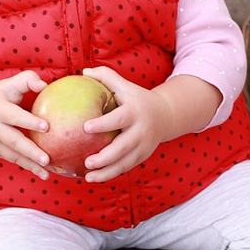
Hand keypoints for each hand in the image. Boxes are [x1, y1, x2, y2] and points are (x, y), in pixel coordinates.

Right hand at [0, 71, 52, 177]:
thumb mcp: (8, 84)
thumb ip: (27, 80)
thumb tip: (44, 86)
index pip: (14, 116)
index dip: (29, 121)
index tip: (46, 127)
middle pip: (13, 141)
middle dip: (30, 151)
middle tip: (47, 159)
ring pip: (12, 155)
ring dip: (30, 165)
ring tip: (46, 173)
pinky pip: (12, 160)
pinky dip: (26, 166)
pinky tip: (41, 172)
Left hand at [79, 66, 221, 181]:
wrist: (166, 115)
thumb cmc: (137, 98)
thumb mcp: (126, 85)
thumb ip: (106, 76)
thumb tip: (83, 71)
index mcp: (135, 112)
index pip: (118, 119)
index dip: (103, 124)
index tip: (85, 127)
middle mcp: (141, 131)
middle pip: (123, 147)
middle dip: (105, 157)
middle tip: (87, 162)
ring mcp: (144, 146)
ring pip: (125, 163)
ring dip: (107, 172)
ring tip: (88, 178)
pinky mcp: (143, 156)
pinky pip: (126, 167)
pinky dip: (111, 174)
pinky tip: (95, 178)